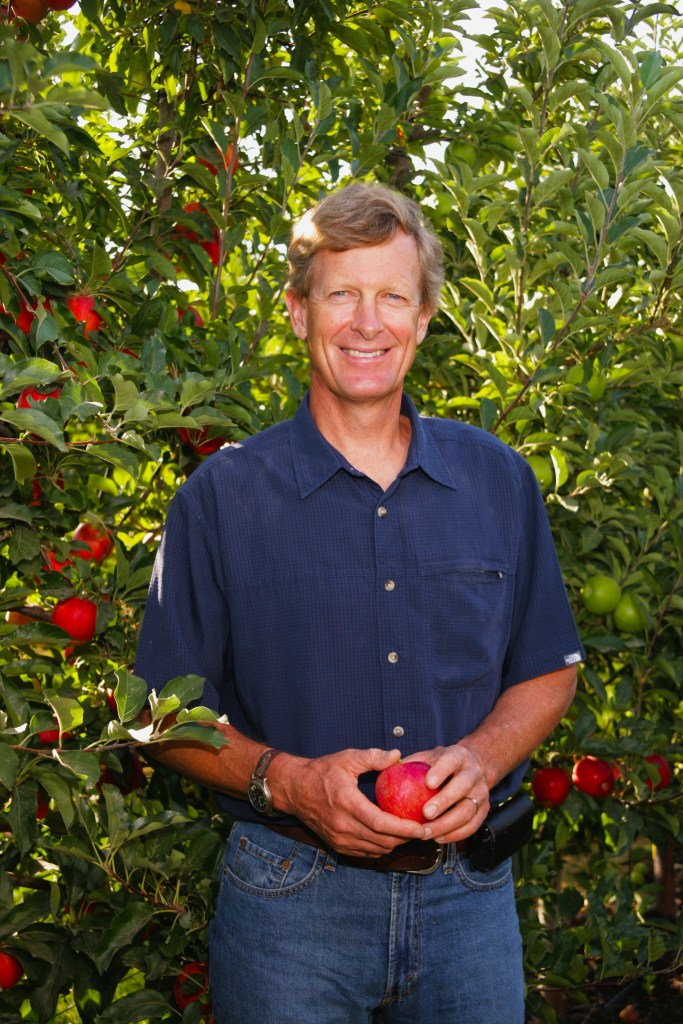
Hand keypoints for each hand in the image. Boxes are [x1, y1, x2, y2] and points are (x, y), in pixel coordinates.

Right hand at [271, 747, 431, 856]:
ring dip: (395, 844)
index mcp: (347, 803)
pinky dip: (381, 847)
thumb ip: (373, 757)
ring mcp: (339, 838)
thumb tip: (398, 756)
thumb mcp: (347, 758)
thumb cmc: (322, 771)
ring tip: (411, 833)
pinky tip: (391, 837)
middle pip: (382, 840)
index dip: (404, 828)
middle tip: (425, 830)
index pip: (381, 823)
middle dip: (406, 839)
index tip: (422, 827)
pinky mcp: (337, 845)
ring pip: (376, 849)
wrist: (294, 789)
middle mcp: (343, 825)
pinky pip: (365, 852)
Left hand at [403, 745, 489, 843]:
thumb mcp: (428, 756)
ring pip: (468, 810)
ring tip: (427, 832)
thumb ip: (410, 763)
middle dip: (444, 801)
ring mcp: (481, 792)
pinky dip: (455, 835)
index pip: (451, 761)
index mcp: (458, 756)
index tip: (427, 783)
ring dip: (447, 824)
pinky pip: (472, 826)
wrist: (472, 768)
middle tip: (425, 814)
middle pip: (462, 787)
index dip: (441, 772)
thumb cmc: (442, 764)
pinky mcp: (483, 810)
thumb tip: (385, 768)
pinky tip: (438, 838)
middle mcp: (473, 773)